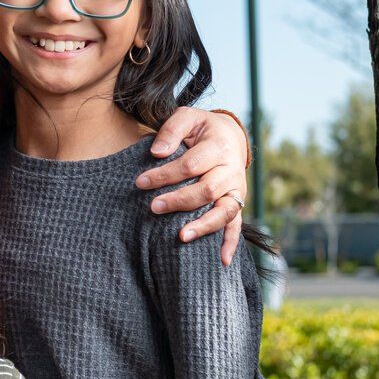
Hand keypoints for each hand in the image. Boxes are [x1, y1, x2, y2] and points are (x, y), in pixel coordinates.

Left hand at [135, 107, 248, 266]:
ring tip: (181, 237)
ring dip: (203, 226)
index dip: (165, 174)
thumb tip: (156, 152)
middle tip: (153, 207)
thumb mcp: (187, 117)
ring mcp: (237, 189)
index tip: (141, 182)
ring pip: (224, 211)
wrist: (229, 135)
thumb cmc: (201, 128)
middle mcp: (231, 170)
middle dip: (178, 201)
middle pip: (206, 190)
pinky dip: (231, 243)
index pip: (190, 165)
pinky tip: (222, 261)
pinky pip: (237, 225)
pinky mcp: (237, 202)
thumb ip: (172, 131)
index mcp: (219, 146)